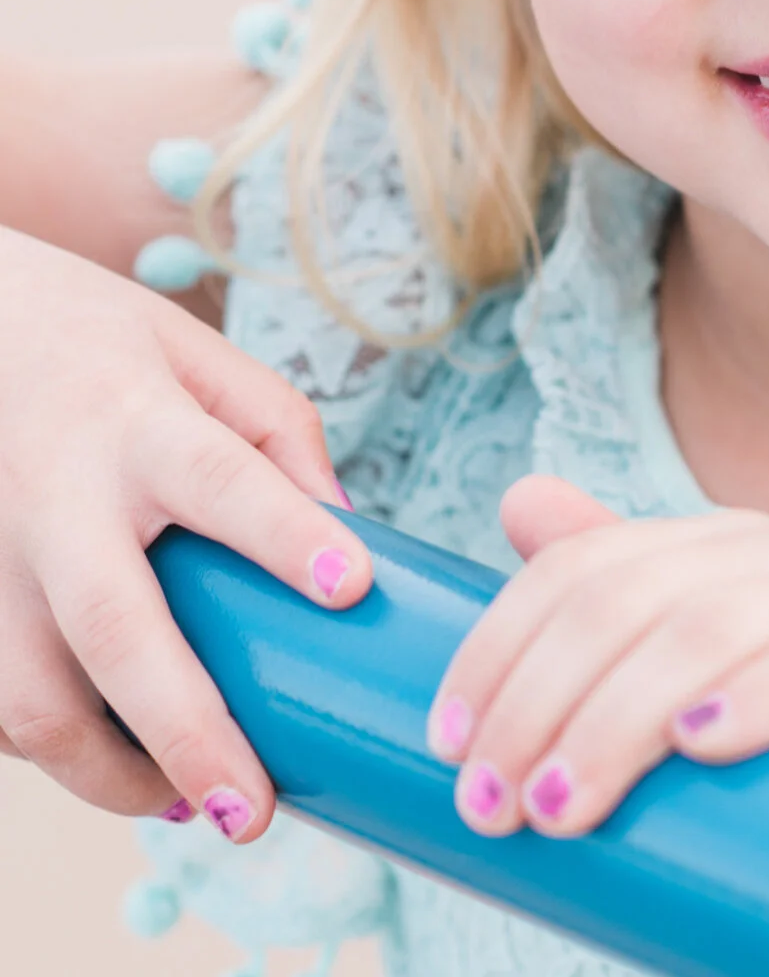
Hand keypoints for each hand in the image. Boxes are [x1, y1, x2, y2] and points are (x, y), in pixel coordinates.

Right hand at [0, 224, 370, 840]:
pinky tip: (116, 762)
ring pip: (31, 699)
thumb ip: (277, 431)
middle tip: (253, 812)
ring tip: (192, 806)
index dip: (285, 534)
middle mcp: (54, 493)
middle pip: (113, 627)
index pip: (220, 477)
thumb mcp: (197, 351)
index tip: (351, 587)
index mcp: (134, 419)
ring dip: (112, 775)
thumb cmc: (98, 343)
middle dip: (185, 731)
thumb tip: (348, 532)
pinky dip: (56, 749)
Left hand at [424, 473, 768, 834]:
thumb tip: (521, 499)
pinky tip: (703, 742)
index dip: (502, 647)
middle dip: (543, 700)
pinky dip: (761, 695)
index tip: (446, 747)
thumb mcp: (686, 697)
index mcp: (723, 548)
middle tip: (492, 808)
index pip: (586, 566)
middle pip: (634, 596)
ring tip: (562, 809)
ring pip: (713, 626)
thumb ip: (613, 600)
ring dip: (619, 718)